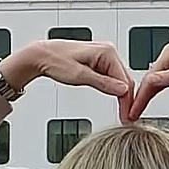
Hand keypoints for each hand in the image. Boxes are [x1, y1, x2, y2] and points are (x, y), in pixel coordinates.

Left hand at [2, 40, 135, 119]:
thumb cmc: (54, 61)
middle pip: (124, 79)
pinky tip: (113, 97)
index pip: (125, 80)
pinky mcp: (98, 60)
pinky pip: (111, 76)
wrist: (40, 56)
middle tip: (126, 117)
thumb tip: (122, 90)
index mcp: (107, 52)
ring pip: (119, 79)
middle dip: (126, 99)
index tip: (128, 114)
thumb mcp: (79, 76)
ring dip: (121, 94)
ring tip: (122, 111)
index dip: (128, 100)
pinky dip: (113, 88)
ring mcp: (103, 55)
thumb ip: (103, 83)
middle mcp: (108, 51)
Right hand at [127, 43, 168, 120]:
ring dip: (148, 93)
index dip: (140, 97)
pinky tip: (155, 95)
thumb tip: (151, 82)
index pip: (149, 78)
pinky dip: (158, 89)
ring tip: (139, 108)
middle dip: (140, 96)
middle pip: (150, 79)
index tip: (133, 110)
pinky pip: (166, 79)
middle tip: (132, 113)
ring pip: (157, 80)